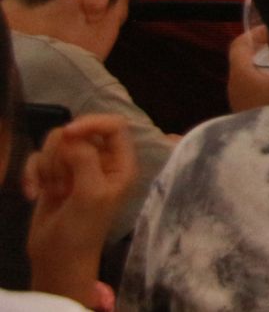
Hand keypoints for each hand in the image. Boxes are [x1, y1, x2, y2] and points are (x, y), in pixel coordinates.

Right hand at [24, 116, 135, 302]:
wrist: (56, 260)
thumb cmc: (82, 230)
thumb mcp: (91, 193)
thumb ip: (85, 159)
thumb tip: (70, 135)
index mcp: (121, 163)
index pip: (114, 125)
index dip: (91, 123)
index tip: (68, 134)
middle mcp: (102, 162)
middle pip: (79, 132)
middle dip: (62, 155)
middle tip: (62, 183)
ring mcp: (76, 168)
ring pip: (56, 144)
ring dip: (48, 167)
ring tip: (53, 192)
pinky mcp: (53, 176)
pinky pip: (38, 159)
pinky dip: (32, 174)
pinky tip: (33, 194)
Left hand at [228, 27, 268, 111]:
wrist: (263, 147)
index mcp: (240, 72)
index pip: (239, 43)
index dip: (255, 32)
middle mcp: (234, 83)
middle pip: (242, 57)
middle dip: (261, 46)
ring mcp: (238, 98)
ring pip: (247, 72)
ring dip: (263, 63)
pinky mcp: (245, 109)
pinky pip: (251, 85)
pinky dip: (264, 77)